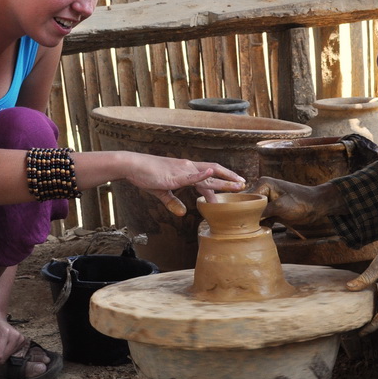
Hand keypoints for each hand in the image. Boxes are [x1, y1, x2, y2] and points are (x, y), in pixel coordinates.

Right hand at [126, 153, 245, 216]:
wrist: (133, 166)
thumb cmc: (147, 176)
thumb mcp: (162, 192)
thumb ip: (173, 202)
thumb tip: (183, 212)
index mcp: (186, 171)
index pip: (208, 176)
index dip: (222, 181)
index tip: (234, 186)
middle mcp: (188, 168)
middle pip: (214, 171)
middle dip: (229, 179)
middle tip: (244, 184)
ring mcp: (182, 171)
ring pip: (208, 174)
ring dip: (224, 180)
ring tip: (238, 184)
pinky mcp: (174, 176)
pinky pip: (190, 176)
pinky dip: (201, 176)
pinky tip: (211, 174)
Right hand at [244, 177, 342, 232]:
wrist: (317, 206)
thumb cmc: (300, 202)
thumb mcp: (279, 207)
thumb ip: (262, 212)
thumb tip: (247, 220)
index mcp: (263, 184)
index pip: (245, 197)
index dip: (241, 209)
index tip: (237, 222)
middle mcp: (263, 190)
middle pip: (248, 205)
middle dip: (246, 216)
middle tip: (242, 228)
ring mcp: (268, 201)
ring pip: (254, 213)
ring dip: (254, 222)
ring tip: (250, 231)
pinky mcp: (273, 210)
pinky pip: (262, 218)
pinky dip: (261, 225)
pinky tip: (259, 232)